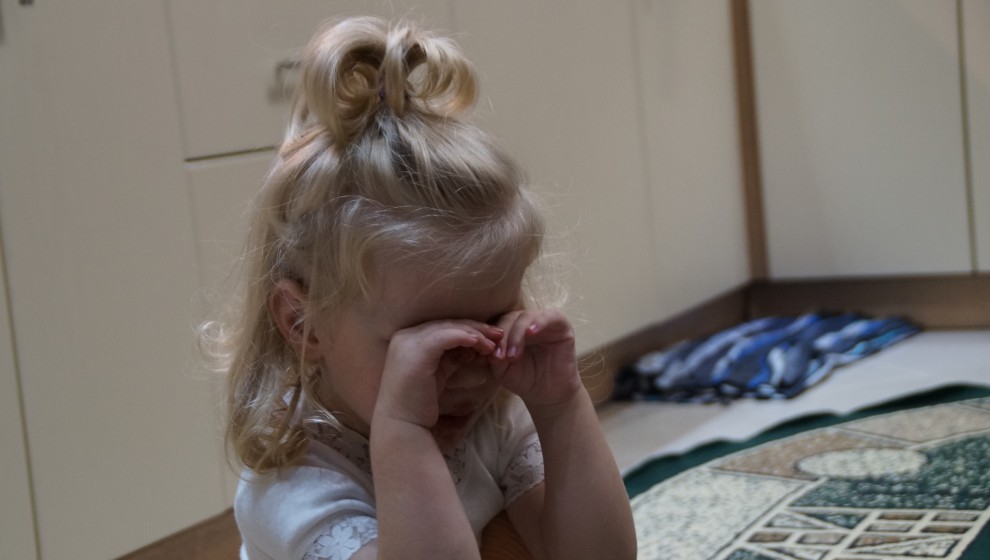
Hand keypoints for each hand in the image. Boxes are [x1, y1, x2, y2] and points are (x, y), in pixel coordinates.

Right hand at [375, 320, 501, 428]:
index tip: (490, 337)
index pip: (443, 327)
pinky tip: (481, 343)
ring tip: (494, 343)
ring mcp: (409, 342)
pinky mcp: (418, 351)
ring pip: (449, 328)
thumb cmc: (419, 404)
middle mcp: (405, 336)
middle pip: (447, 324)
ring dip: (475, 333)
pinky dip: (466, 337)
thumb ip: (451, 358)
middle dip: (476, 328)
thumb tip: (473, 348)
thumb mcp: (438, 374)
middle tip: (498, 334)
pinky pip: (447, 336)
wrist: (403, 425)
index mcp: (407, 340)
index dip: (468, 329)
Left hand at [492, 309, 581, 406]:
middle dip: (503, 337)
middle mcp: (525, 321)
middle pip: (509, 318)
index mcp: (509, 328)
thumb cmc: (524, 379)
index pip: (496, 324)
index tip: (486, 358)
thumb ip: (493, 356)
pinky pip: (550, 316)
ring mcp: (543, 320)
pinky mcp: (561, 324)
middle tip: (500, 358)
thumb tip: (486, 346)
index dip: (489, 338)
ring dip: (517, 335)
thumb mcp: (502, 369)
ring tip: (513, 356)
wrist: (549, 395)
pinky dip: (539, 322)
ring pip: (526, 316)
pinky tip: (531, 333)